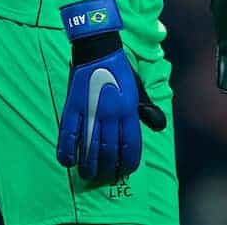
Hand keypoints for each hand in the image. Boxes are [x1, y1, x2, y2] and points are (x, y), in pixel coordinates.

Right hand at [57, 0, 166, 182]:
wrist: (98, 49)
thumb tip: (159, 126)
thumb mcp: (138, 88)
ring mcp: (90, 111)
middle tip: (103, 176)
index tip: (123, 170)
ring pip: (89, 147)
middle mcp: (110, 114)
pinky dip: (67, 150)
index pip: (130, 145)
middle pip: (109, 150)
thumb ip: (147, 109)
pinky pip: (68, 134)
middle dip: (106, 168)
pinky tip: (68, 161)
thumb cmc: (119, 70)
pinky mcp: (73, 107)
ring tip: (87, 175)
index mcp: (128, 110)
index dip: (127, 162)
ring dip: (88, 165)